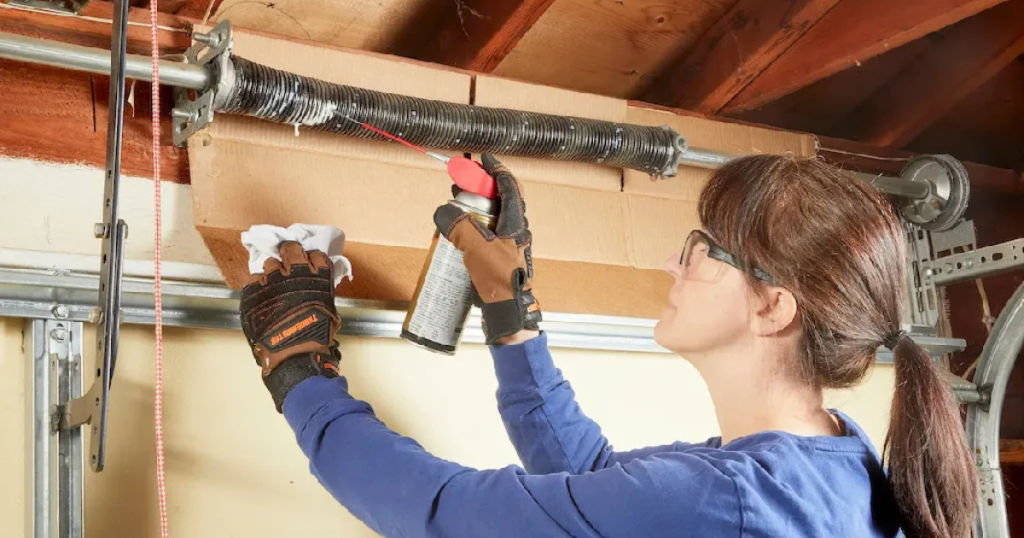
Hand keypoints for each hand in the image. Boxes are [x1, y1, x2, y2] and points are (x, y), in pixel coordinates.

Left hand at [240, 242, 341, 410]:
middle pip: (291, 249)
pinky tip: (260, 298)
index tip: (309, 264)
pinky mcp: (252, 291)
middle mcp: (295, 271)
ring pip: (270, 262)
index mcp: (318, 276)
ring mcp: (272, 280)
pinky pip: (253, 280)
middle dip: (290, 252)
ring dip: (272, 271)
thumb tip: (316, 289)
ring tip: (273, 283)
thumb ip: (321, 293)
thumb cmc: (317, 338)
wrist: (294, 354)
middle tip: (288, 261)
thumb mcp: (329, 311)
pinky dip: (257, 287)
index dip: (312, 259)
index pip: (316, 255)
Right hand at [433, 154, 541, 343]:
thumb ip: (458, 225)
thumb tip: (443, 211)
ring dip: (476, 209)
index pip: (509, 186)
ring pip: (494, 217)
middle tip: (462, 184)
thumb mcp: (475, 246)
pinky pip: (488, 235)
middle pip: (500, 199)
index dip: (496, 169)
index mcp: (516, 222)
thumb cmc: (499, 279)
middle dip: (480, 189)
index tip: (483, 159)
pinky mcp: (501, 259)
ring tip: (456, 207)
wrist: (509, 312)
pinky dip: (475, 228)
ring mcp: (510, 245)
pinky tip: (459, 235)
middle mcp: (516, 230)